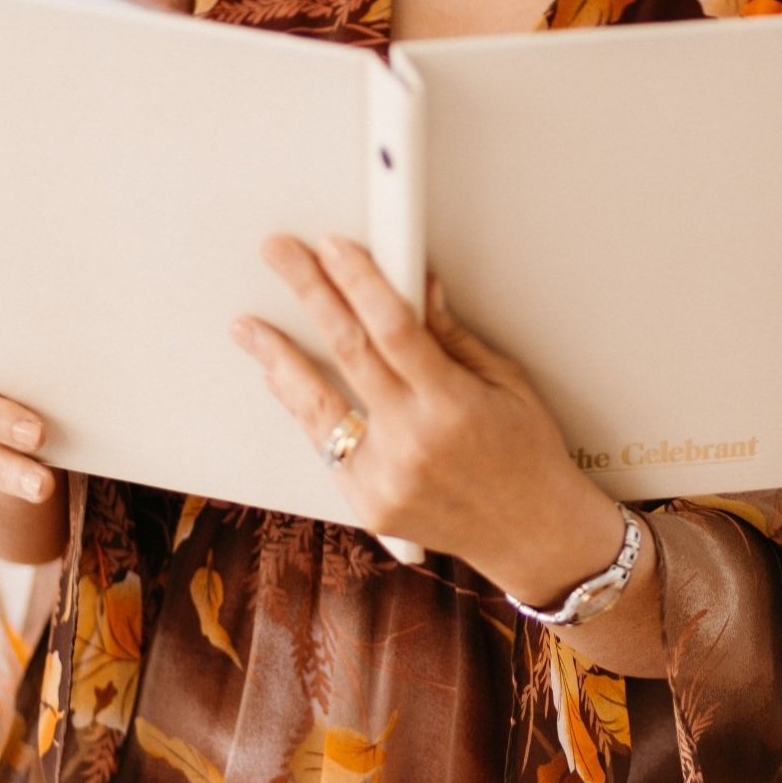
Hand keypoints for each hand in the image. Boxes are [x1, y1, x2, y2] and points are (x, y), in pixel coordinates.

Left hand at [229, 235, 626, 603]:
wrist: (532, 535)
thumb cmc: (527, 457)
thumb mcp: (506, 384)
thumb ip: (452, 337)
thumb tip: (415, 286)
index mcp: (453, 404)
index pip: (394, 327)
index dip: (359, 281)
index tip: (334, 247)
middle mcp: (413, 441)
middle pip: (348, 350)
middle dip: (310, 292)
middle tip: (281, 254)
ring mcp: (385, 477)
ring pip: (317, 403)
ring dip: (277, 356)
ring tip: (249, 327)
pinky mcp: (367, 503)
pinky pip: (324, 445)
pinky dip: (300, 406)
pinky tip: (280, 378)